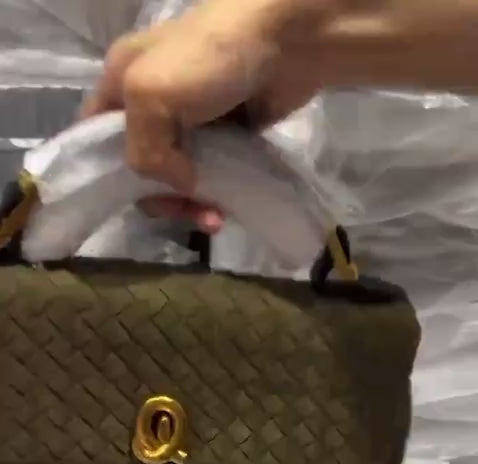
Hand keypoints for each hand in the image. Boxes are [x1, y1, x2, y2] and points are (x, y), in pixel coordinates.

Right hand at [80, 0, 329, 231]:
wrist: (287, 39)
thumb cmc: (208, 57)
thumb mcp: (150, 95)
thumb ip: (144, 151)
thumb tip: (177, 184)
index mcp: (120, 82)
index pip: (92, 135)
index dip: (100, 169)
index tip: (122, 198)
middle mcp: (152, 104)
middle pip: (138, 169)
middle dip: (158, 198)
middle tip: (184, 209)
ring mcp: (192, 122)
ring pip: (176, 179)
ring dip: (191, 205)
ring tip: (214, 218)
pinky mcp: (229, 135)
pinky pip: (212, 177)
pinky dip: (216, 197)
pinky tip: (226, 210)